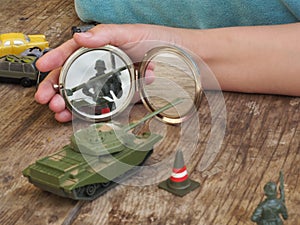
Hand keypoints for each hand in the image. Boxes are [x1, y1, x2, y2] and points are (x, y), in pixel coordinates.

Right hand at [35, 24, 182, 121]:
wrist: (181, 62)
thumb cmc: (158, 42)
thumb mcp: (130, 33)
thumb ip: (105, 35)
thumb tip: (80, 37)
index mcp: (101, 48)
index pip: (73, 53)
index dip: (56, 59)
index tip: (44, 67)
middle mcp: (103, 66)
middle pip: (73, 77)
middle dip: (56, 88)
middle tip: (45, 97)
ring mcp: (111, 83)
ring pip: (83, 94)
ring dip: (67, 103)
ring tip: (57, 109)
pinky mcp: (121, 97)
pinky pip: (100, 105)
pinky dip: (85, 112)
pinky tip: (74, 116)